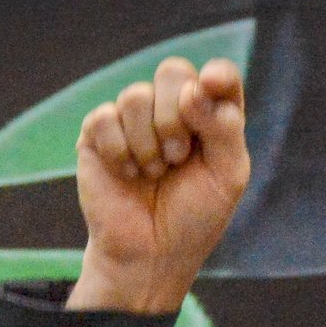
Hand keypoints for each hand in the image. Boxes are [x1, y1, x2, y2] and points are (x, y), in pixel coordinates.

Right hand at [69, 56, 250, 312]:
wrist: (150, 255)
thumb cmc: (194, 217)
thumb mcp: (227, 176)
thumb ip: (224, 128)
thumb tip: (194, 88)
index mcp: (210, 117)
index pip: (218, 76)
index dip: (216, 76)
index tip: (211, 85)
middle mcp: (172, 110)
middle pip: (173, 71)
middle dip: (176, 116)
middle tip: (178, 156)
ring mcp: (133, 119)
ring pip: (136, 95)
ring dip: (149, 143)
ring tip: (154, 173)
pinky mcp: (98, 133)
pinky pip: (105, 117)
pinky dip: (121, 152)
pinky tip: (127, 174)